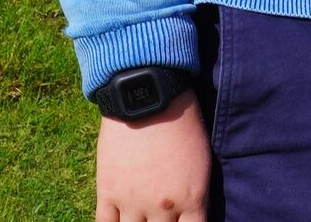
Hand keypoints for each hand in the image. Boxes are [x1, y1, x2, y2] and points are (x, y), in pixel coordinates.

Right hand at [96, 92, 209, 221]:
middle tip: (160, 219)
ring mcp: (133, 203)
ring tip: (141, 219)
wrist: (149, 101)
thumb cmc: (183, 124)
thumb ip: (194, 193)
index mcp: (192, 198)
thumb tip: (190, 212)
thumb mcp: (202, 161)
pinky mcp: (108, 193)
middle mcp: (163, 207)